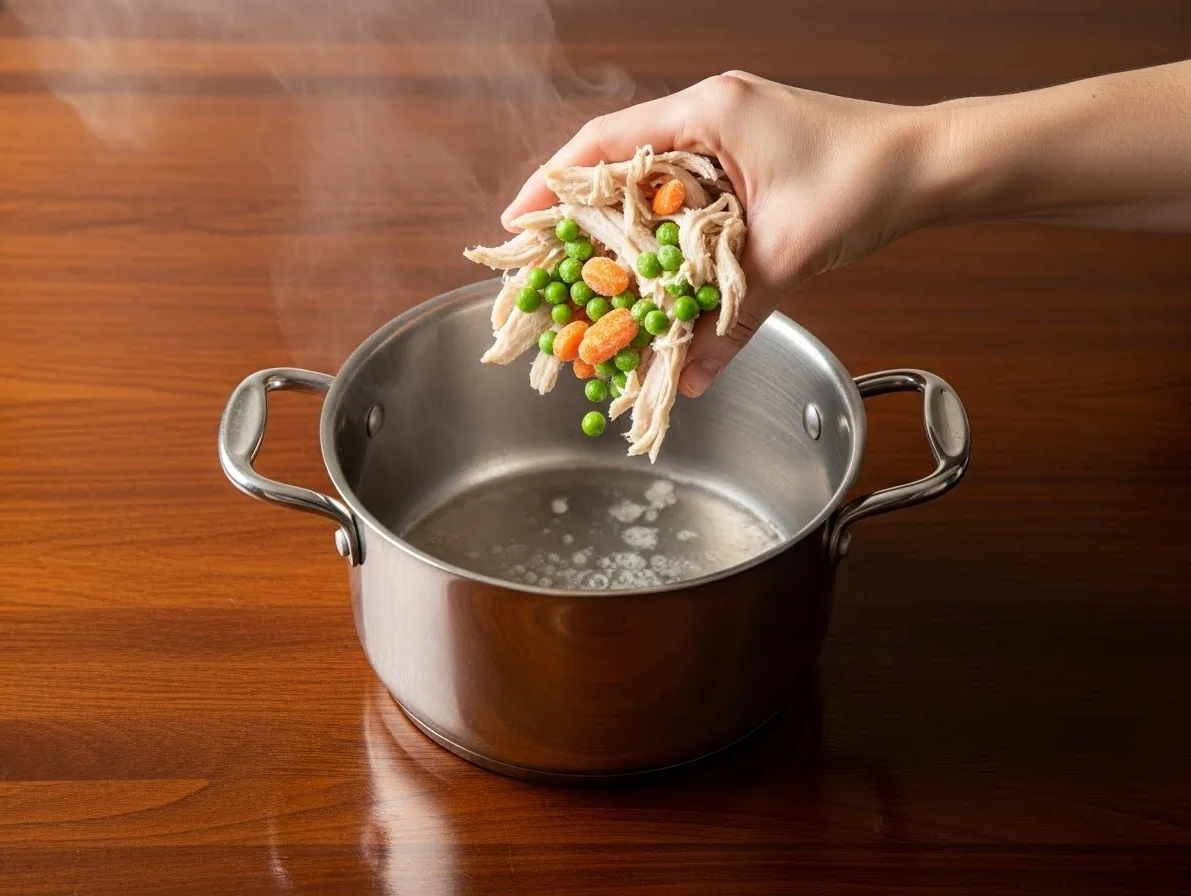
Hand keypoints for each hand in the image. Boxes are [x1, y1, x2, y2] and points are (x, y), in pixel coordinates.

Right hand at [501, 71, 936, 396]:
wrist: (931, 167)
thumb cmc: (867, 183)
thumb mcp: (788, 255)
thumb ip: (731, 319)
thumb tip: (686, 377)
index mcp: (710, 113)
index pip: (603, 143)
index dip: (552, 185)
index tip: (518, 226)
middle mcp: (710, 117)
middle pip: (618, 165)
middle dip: (579, 218)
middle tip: (547, 266)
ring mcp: (728, 137)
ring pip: (650, 184)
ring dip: (621, 230)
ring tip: (589, 277)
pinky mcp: (745, 163)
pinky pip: (684, 199)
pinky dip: (662, 236)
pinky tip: (651, 272)